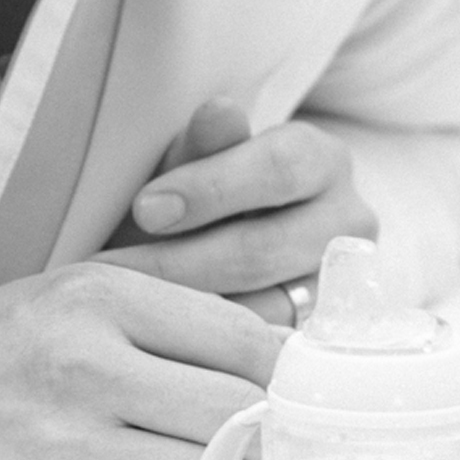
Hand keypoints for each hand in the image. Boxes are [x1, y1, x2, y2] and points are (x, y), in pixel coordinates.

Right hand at [0, 262, 281, 459]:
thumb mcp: (56, 301)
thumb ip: (160, 319)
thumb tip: (280, 354)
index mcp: (95, 298)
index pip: (247, 341)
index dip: (293, 381)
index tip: (308, 402)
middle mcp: (83, 367)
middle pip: (241, 416)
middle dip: (270, 443)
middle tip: (278, 456)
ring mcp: (63, 450)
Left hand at [102, 96, 375, 316]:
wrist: (217, 246)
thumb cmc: (202, 197)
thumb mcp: (194, 164)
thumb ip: (204, 145)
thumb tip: (220, 111)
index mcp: (319, 159)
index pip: (277, 168)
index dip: (209, 189)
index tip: (143, 209)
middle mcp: (347, 220)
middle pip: (266, 247)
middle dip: (181, 261)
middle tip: (113, 268)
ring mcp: (339, 284)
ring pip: (265, 306)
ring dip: (187, 309)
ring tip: (124, 304)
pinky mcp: (321, 335)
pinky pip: (262, 348)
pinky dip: (209, 342)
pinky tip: (158, 334)